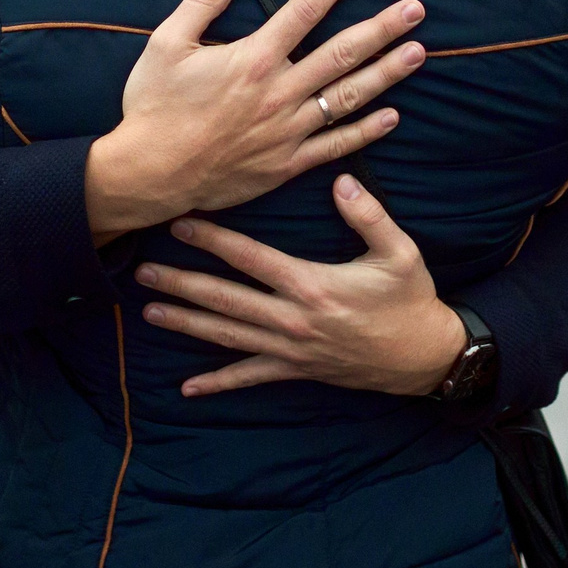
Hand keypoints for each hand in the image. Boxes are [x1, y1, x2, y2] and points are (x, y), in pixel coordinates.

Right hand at [83, 0, 428, 238]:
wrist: (151, 174)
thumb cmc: (154, 107)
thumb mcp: (166, 44)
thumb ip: (201, 1)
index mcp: (254, 58)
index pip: (305, 10)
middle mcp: (280, 92)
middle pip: (343, 52)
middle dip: (382, 28)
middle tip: (416, 9)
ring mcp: (288, 130)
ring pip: (348, 97)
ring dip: (387, 73)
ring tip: (418, 53)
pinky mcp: (287, 164)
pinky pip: (336, 145)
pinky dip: (366, 131)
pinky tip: (392, 116)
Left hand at [144, 174, 466, 397]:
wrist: (424, 357)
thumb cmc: (411, 300)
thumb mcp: (400, 252)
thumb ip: (369, 216)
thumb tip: (340, 180)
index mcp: (312, 285)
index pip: (250, 258)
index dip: (212, 240)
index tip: (179, 223)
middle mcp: (293, 319)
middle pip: (225, 299)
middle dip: (181, 283)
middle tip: (143, 271)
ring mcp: (291, 350)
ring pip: (228, 336)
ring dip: (187, 324)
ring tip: (149, 313)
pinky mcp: (297, 370)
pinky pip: (250, 378)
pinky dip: (218, 384)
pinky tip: (187, 387)